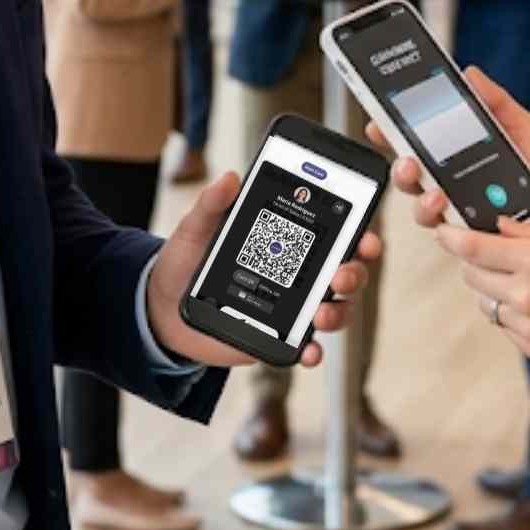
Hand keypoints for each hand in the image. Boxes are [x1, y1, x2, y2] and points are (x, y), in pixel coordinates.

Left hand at [146, 172, 381, 368]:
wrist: (163, 306)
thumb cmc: (187, 260)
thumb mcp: (196, 228)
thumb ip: (213, 205)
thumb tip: (230, 178)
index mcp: (288, 241)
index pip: (333, 234)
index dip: (359, 234)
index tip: (366, 236)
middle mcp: (299, 274)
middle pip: (344, 273)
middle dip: (354, 273)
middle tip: (342, 274)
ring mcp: (292, 308)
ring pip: (334, 310)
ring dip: (339, 312)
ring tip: (322, 313)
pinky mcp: (278, 337)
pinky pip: (305, 346)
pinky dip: (313, 351)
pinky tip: (309, 350)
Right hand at [369, 66, 529, 236]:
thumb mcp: (527, 130)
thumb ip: (498, 105)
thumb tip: (470, 73)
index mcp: (459, 151)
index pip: (418, 139)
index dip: (393, 129)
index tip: (379, 119)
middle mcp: (451, 182)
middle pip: (410, 174)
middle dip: (399, 166)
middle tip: (406, 159)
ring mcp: (458, 211)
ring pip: (420, 206)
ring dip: (420, 197)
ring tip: (435, 192)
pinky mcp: (470, 238)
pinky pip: (445, 234)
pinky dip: (444, 224)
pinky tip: (452, 214)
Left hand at [435, 218, 529, 382]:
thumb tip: (498, 226)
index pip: (471, 247)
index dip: (450, 236)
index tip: (443, 230)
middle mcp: (526, 295)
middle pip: (471, 275)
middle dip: (473, 261)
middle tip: (490, 253)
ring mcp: (528, 327)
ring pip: (486, 302)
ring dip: (492, 289)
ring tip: (521, 281)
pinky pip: (506, 326)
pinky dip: (512, 313)